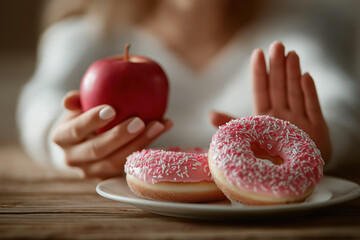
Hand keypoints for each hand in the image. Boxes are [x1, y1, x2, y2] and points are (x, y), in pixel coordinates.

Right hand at [51, 90, 172, 178]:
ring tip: (159, 125)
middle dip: (120, 136)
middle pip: (98, 150)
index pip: (76, 130)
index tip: (112, 109)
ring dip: (140, 143)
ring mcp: (91, 171)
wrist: (81, 142)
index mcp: (62, 138)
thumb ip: (76, 101)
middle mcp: (73, 158)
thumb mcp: (76, 107)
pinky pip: (130, 165)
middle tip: (139, 121)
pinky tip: (164, 128)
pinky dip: (148, 147)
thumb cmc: (82, 117)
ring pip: (116, 162)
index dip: (92, 121)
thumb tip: (70, 100)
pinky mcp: (109, 177)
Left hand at [210, 42, 331, 162]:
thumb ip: (233, 124)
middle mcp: (282, 115)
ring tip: (290, 54)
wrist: (295, 175)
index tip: (257, 53)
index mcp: (264, 117)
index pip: (261, 91)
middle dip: (277, 66)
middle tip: (276, 45)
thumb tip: (209, 114)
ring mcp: (300, 120)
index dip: (259, 73)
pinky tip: (305, 76)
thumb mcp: (249, 138)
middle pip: (279, 87)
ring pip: (295, 92)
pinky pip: (312, 108)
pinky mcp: (317, 129)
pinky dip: (309, 93)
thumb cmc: (269, 156)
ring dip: (293, 74)